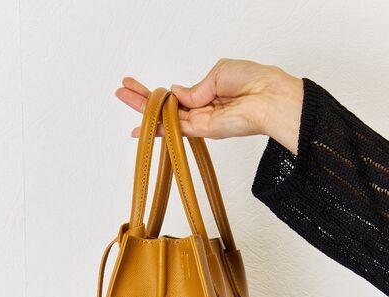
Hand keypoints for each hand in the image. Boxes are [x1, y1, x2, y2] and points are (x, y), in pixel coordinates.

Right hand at [115, 58, 303, 154]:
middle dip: (143, 99)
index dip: (156, 90)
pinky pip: (176, 128)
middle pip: (166, 107)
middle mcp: (202, 109)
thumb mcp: (219, 72)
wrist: (268, 97)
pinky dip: (158, 127)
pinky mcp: (203, 130)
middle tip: (121, 91)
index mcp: (207, 93)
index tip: (136, 83)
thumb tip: (176, 93)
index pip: (175, 94)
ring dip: (143, 110)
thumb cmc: (252, 80)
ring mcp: (201, 121)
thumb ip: (195, 87)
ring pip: (166, 118)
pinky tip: (142, 126)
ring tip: (122, 97)